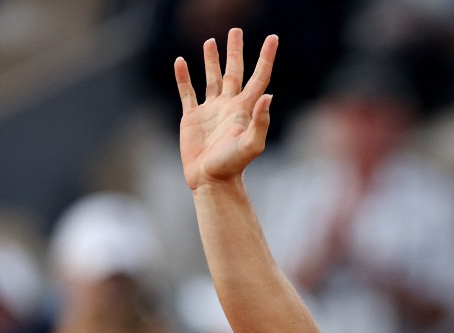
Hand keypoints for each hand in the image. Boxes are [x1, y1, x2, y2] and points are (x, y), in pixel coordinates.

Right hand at [174, 29, 277, 190]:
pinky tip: (180, 62)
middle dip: (235, 51)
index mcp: (245, 109)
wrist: (211, 180)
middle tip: (236, 31)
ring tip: (210, 42)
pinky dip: (183, 77)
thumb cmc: (233, 165)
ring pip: (212, 78)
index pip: (258, 77)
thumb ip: (261, 121)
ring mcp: (210, 110)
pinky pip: (187, 92)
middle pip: (234, 71)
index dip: (266, 57)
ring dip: (211, 60)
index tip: (273, 38)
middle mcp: (229, 106)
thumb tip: (269, 95)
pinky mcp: (192, 117)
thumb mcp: (251, 144)